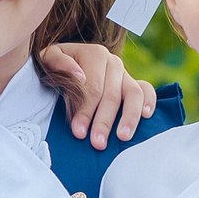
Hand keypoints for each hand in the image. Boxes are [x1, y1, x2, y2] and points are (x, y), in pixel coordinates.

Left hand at [39, 43, 157, 147]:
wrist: (64, 62)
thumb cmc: (55, 66)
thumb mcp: (49, 58)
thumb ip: (59, 62)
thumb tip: (80, 76)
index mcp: (94, 54)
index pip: (93, 87)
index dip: (86, 111)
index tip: (79, 132)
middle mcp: (113, 62)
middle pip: (112, 95)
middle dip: (104, 121)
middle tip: (97, 143)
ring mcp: (125, 73)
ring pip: (133, 94)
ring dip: (129, 117)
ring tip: (123, 138)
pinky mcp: (133, 83)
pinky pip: (146, 90)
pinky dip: (149, 102)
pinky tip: (146, 117)